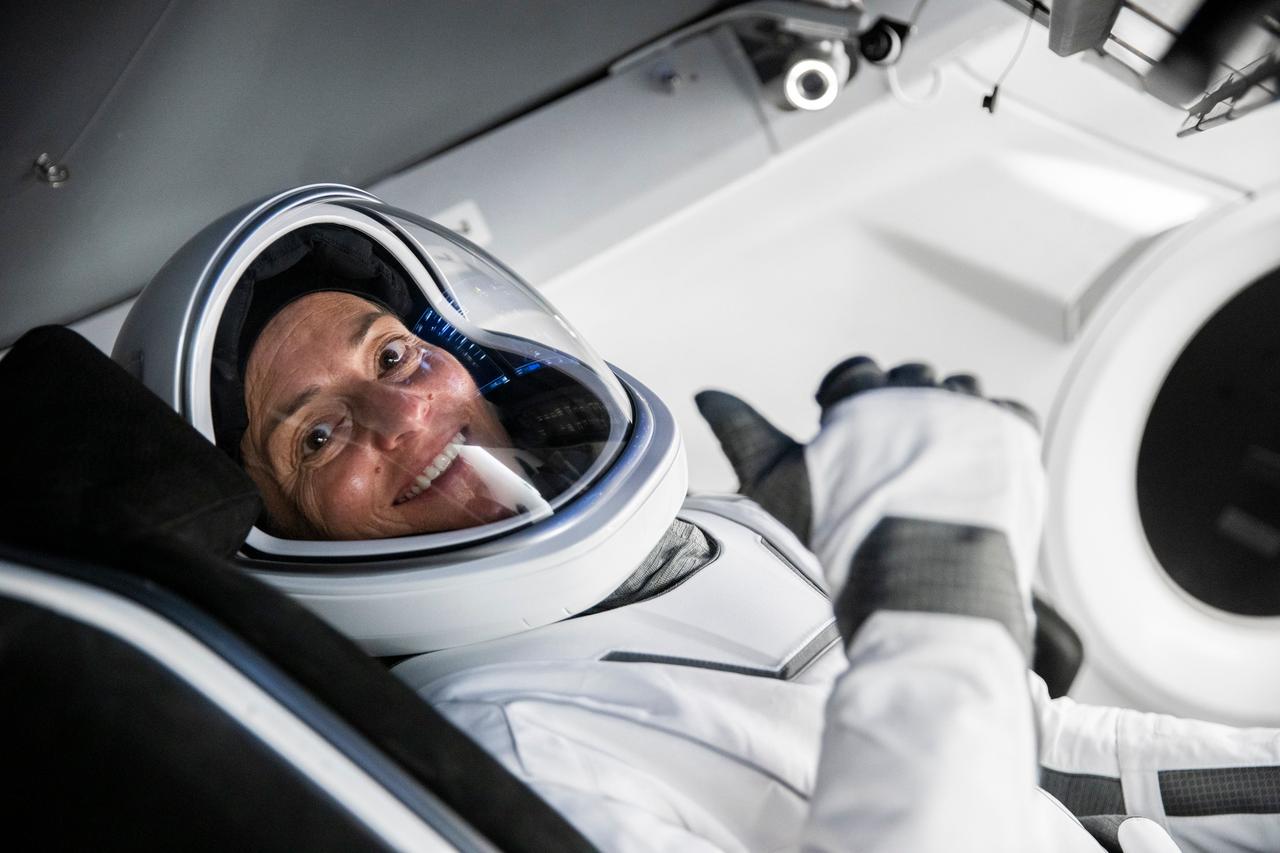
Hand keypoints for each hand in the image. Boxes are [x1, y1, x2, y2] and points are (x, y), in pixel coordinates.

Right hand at [697, 356, 1044, 655]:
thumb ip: (743, 432)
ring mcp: (975, 415)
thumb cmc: (848, 538)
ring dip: (948, 414)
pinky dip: (995, 430)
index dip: (845, 402)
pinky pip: (1011, 413)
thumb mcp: (779, 485)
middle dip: (898, 409)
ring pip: (962, 391)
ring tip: (934, 464)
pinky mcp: (1017, 441)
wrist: (927, 589)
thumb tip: (705, 394)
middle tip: (888, 459)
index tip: (844, 434)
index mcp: (869, 397)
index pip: (856, 372)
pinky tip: (974, 465)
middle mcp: (925, 394)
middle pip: (912, 379)